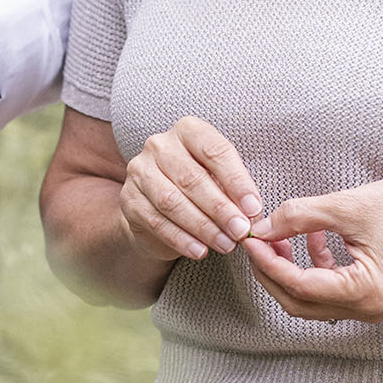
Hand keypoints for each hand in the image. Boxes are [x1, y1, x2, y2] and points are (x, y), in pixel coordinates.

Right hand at [118, 117, 265, 271]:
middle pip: (192, 178)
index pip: (214, 151)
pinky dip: (181, 239)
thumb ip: (233, 191)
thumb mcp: (220, 180)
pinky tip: (201, 251)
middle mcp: (159, 145)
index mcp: (188, 130)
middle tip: (241, 231)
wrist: (160, 209)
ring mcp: (139, 171)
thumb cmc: (200, 189)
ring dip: (203, 227)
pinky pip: (156, 222)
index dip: (236, 181)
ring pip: (172, 202)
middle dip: (220, 209)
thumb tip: (251, 214)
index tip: (253, 208)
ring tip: (226, 245)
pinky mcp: (128, 199)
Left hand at [244, 172, 382, 324]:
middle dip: (272, 271)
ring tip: (278, 236)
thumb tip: (263, 227)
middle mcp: (367, 308)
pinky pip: (329, 289)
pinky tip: (309, 239)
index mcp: (364, 293)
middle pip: (299, 301)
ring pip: (311, 298)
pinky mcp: (371, 293)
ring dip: (289, 269)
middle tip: (256, 242)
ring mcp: (370, 305)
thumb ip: (299, 217)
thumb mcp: (346, 206)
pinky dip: (312, 267)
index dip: (268, 262)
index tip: (250, 239)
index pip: (298, 285)